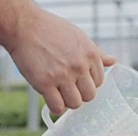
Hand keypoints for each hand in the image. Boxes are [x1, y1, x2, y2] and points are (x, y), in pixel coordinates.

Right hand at [0, 0, 115, 113]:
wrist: (25, 26)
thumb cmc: (51, 31)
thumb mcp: (79, 37)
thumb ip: (96, 53)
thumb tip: (113, 61)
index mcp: (90, 54)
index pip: (99, 82)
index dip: (87, 83)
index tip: (76, 80)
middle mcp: (79, 65)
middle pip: (89, 96)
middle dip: (79, 94)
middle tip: (67, 88)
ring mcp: (62, 75)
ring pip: (75, 104)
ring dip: (67, 102)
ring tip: (59, 93)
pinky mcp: (45, 83)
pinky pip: (57, 107)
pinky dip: (55, 107)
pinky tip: (50, 98)